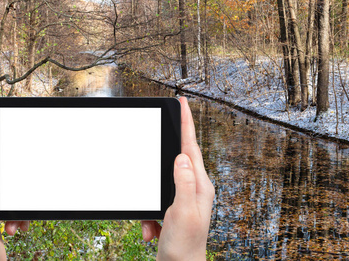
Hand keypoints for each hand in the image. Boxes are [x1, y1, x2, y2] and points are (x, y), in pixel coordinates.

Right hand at [142, 97, 214, 259]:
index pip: (191, 147)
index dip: (187, 123)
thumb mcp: (182, 212)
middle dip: (170, 144)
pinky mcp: (173, 208)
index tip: (183, 103)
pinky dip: (148, 215)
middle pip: (180, 157)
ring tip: (152, 223)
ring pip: (163, 180)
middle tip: (166, 124)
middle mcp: (194, 188)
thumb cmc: (184, 246)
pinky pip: (156, 200)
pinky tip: (150, 231)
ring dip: (151, 198)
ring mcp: (184, 198)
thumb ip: (183, 183)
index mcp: (199, 185)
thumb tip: (181, 157)